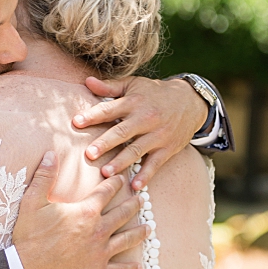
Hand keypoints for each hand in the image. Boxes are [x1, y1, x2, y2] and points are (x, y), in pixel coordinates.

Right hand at [10, 151, 147, 268]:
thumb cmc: (29, 236)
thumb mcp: (32, 202)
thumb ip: (44, 177)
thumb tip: (51, 154)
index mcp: (86, 212)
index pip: (106, 192)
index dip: (115, 183)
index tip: (122, 179)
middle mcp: (99, 231)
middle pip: (123, 214)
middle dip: (133, 205)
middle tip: (142, 200)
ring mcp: (101, 253)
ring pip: (127, 240)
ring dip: (139, 233)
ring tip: (148, 228)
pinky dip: (129, 268)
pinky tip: (137, 266)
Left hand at [72, 76, 208, 190]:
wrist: (191, 101)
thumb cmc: (154, 93)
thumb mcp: (133, 85)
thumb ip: (110, 86)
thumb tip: (87, 81)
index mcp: (134, 102)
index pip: (110, 109)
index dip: (93, 115)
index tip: (76, 122)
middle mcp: (146, 119)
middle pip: (123, 132)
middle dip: (106, 143)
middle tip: (90, 154)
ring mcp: (158, 135)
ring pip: (137, 150)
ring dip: (122, 162)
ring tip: (106, 173)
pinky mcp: (168, 148)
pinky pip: (156, 163)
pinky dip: (146, 175)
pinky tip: (134, 186)